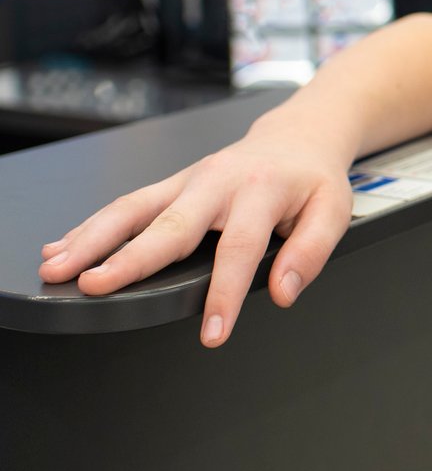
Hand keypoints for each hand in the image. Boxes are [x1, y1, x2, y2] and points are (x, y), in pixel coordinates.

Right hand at [37, 130, 353, 347]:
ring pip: (134, 209)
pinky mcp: (171, 185)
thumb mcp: (334, 211)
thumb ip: (311, 252)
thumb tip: (283, 292)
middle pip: (170, 226)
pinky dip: (92, 226)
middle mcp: (218, 182)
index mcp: (261, 190)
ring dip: (93, 238)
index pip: (240, 250)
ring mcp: (188, 180)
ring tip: (59, 268)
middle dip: (131, 259)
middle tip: (96, 285)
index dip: (225, 294)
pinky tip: (64, 248)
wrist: (298, 137)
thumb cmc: (313, 178)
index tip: (211, 332)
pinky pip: (128, 205)